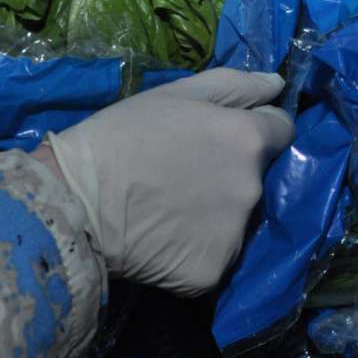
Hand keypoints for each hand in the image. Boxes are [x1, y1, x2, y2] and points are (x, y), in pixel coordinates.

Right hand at [36, 68, 292, 295]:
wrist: (74, 199)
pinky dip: (196, 248)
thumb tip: (278, 84)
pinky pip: (214, 256)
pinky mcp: (212, 272)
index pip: (283, 131)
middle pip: (258, 178)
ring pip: (237, 220)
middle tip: (186, 173)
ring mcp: (234, 234)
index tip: (224, 137)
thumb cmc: (123, 134)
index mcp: (248, 139)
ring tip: (172, 207)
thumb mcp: (178, 93)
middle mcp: (252, 188)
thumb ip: (237, 85)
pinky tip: (165, 238)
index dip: (257, 130)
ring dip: (217, 213)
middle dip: (234, 172)